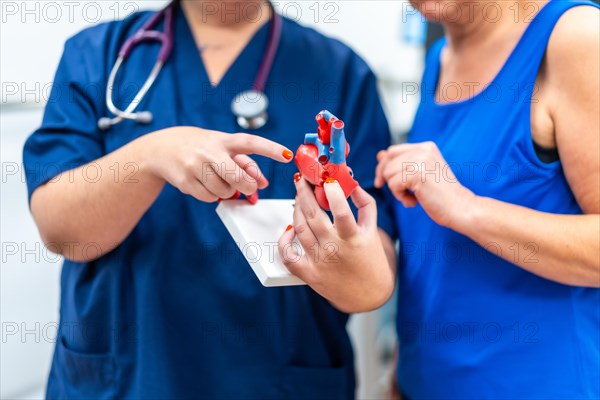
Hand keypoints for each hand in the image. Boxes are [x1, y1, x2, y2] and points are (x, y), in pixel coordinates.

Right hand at [140, 127, 292, 201]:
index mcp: (224, 140)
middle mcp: (210, 151)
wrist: (163, 148)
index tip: (288, 155)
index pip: (251, 142)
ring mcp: (196, 166)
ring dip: (227, 192)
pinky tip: (205, 184)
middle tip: (249, 188)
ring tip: (217, 180)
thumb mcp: (222, 148)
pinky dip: (213, 196)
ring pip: (225, 192)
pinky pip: (210, 198)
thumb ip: (245, 163)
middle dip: (247, 186)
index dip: (271, 149)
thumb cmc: (202, 148)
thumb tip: (263, 183)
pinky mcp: (185, 181)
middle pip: (238, 177)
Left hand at [278, 176, 393, 312]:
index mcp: (353, 238)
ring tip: (299, 197)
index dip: (332, 192)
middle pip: (314, 216)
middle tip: (303, 179)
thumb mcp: (373, 229)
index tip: (327, 179)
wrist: (368, 295)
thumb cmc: (371, 259)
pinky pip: (288, 256)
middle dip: (305, 192)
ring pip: (300, 229)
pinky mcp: (309, 274)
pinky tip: (290, 229)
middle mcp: (335, 249)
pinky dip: (284, 241)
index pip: (341, 211)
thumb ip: (365, 203)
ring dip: (296, 209)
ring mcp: (320, 262)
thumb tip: (350, 182)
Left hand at [375, 141, 475, 228]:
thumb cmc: (441, 195)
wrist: (460, 208)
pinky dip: (401, 197)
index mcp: (425, 147)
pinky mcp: (417, 174)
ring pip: (389, 174)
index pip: (392, 151)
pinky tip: (414, 202)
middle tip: (398, 193)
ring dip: (397, 191)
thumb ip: (402, 163)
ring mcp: (420, 161)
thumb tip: (380, 155)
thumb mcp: (420, 174)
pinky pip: (394, 185)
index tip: (382, 182)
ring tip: (413, 198)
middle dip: (385, 178)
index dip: (384, 167)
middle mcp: (423, 150)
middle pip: (388, 160)